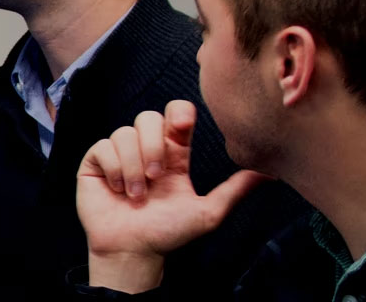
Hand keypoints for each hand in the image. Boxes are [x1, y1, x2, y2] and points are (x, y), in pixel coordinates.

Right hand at [76, 100, 271, 292]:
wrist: (134, 251)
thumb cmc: (169, 234)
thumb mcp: (208, 212)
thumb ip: (235, 190)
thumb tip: (269, 174)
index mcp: (173, 155)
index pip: (176, 116)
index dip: (178, 114)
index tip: (182, 128)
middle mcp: (146, 150)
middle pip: (148, 117)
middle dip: (153, 144)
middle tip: (156, 176)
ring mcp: (119, 155)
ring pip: (125, 132)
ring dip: (133, 165)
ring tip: (137, 194)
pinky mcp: (95, 163)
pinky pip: (102, 147)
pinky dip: (114, 169)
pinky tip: (119, 189)